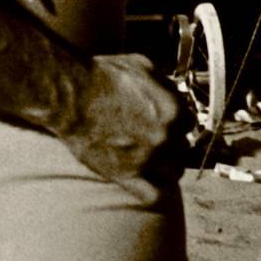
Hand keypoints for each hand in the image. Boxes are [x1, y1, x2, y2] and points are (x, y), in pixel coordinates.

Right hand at [58, 49, 189, 189]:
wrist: (72, 96)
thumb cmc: (103, 76)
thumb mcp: (142, 65)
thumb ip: (165, 83)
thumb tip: (173, 92)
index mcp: (173, 111)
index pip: (189, 122)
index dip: (177, 121)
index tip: (167, 122)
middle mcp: (165, 138)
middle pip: (183, 148)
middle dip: (172, 143)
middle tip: (156, 139)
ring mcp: (147, 159)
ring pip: (174, 173)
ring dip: (167, 167)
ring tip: (154, 161)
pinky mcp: (126, 176)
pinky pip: (154, 195)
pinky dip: (156, 191)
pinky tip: (150, 183)